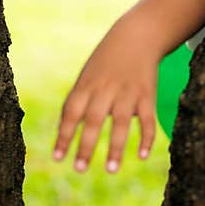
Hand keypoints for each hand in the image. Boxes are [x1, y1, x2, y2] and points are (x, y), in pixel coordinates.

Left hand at [52, 20, 158, 172]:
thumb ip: (78, 101)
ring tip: (110, 170)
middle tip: (79, 169)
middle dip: (85, 145)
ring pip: (120, 122)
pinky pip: (147, 119)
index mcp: (87, 85)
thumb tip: (64, 133)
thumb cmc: (107, 61)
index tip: (57, 158)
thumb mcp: (88, 75)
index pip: (72, 112)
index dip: (64, 135)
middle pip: (94, 119)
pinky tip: (142, 156)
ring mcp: (128, 92)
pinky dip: (146, 138)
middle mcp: (106, 89)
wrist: (137, 35)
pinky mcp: (148, 94)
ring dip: (115, 147)